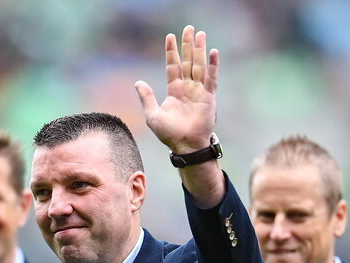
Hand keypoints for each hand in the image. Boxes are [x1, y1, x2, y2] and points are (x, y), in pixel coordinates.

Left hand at [135, 27, 224, 207]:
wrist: (186, 146)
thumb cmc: (169, 134)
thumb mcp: (153, 115)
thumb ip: (146, 98)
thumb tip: (138, 82)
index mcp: (174, 91)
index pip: (173, 66)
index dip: (171, 52)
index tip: (170, 36)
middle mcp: (187, 88)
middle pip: (188, 61)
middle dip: (188, 45)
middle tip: (189, 28)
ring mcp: (199, 91)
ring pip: (199, 65)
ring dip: (199, 50)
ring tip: (200, 34)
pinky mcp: (209, 97)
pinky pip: (211, 78)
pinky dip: (212, 66)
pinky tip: (212, 52)